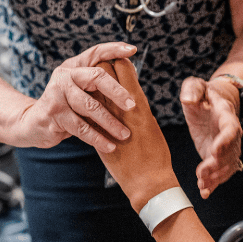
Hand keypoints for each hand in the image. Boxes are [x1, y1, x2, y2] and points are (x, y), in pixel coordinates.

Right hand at [15, 42, 137, 152]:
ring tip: (125, 134)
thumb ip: (99, 82)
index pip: (96, 52)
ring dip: (110, 123)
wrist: (34, 124)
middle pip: (95, 77)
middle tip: (133, 106)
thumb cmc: (67, 106)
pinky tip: (110, 146)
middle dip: (117, 91)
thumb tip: (133, 73)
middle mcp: (64, 76)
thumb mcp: (80, 90)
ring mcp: (56, 94)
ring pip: (90, 107)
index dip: (114, 49)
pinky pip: (81, 128)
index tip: (133, 49)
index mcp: (74, 66)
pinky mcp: (53, 115)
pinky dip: (97, 138)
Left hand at [92, 58, 177, 210]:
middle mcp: (119, 107)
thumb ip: (138, 105)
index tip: (118, 60)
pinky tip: (88, 108)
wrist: (147, 181)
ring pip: (91, 90)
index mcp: (137, 102)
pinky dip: (87, 106)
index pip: (122, 67)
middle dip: (100, 68)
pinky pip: (87, 112)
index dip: (119, 60)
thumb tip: (130, 93)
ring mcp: (105, 120)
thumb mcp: (149, 121)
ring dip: (91, 87)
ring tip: (93, 87)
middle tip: (102, 71)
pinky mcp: (97, 134)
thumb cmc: (155, 151)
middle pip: (102, 73)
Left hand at [180, 76, 242, 198]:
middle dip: (217, 165)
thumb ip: (192, 89)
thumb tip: (188, 99)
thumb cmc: (204, 94)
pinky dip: (214, 183)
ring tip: (203, 185)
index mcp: (225, 115)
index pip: (230, 129)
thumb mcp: (195, 86)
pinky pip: (222, 172)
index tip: (215, 151)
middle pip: (230, 152)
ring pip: (228, 165)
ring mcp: (227, 146)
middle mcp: (230, 133)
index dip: (225, 141)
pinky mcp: (219, 156)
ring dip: (216, 177)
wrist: (214, 103)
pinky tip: (205, 192)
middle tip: (202, 173)